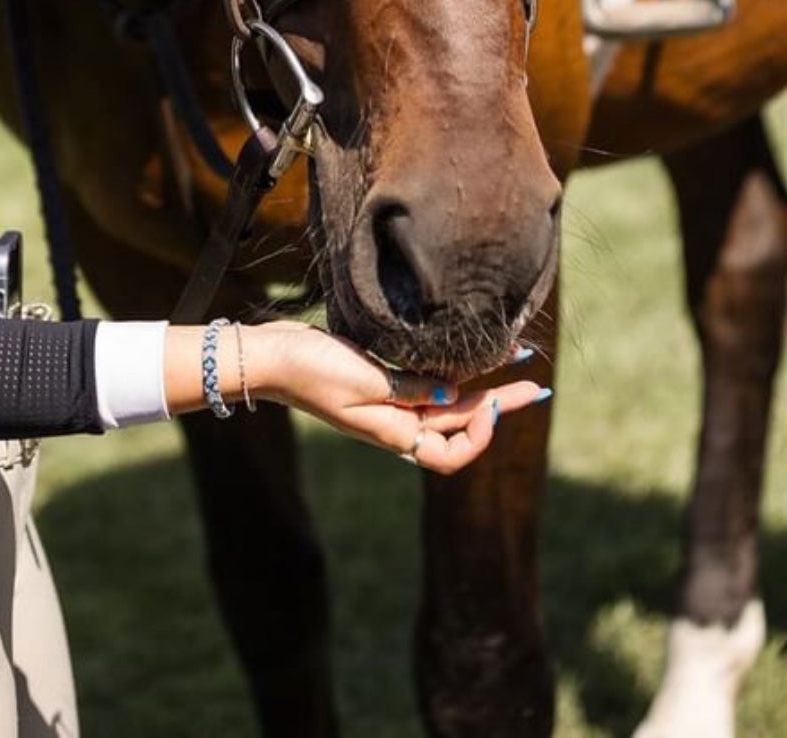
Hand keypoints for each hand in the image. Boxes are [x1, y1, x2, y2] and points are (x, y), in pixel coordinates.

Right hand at [252, 322, 549, 474]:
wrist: (269, 356)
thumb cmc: (312, 370)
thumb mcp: (366, 382)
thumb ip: (412, 389)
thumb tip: (455, 396)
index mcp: (394, 432)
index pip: (452, 452)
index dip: (480, 434)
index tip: (493, 401)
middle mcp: (395, 422)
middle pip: (458, 422)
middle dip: (499, 402)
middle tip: (536, 384)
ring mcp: (385, 402)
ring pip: (444, 400)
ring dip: (478, 384)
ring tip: (511, 362)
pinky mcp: (374, 380)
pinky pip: (422, 382)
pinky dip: (447, 371)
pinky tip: (460, 355)